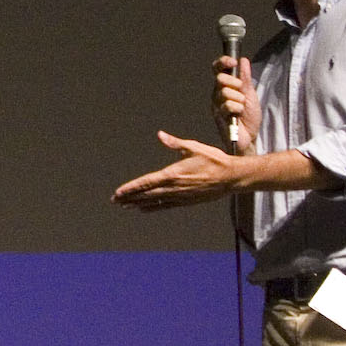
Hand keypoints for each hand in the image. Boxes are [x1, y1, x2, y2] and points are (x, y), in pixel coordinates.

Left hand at [113, 132, 245, 211]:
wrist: (230, 177)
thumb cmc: (213, 160)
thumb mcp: (193, 147)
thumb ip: (174, 143)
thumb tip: (160, 135)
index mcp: (173, 174)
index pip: (147, 182)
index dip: (131, 188)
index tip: (119, 192)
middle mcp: (174, 188)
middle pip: (146, 195)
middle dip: (130, 198)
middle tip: (115, 200)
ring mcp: (180, 196)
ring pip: (154, 202)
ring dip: (138, 204)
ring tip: (124, 206)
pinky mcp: (186, 201)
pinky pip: (165, 206)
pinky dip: (152, 208)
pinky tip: (143, 209)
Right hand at [213, 55, 259, 152]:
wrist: (250, 136)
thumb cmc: (249, 117)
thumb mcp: (250, 94)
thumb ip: (245, 78)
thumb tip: (243, 61)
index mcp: (224, 86)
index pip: (218, 69)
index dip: (223, 62)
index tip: (232, 61)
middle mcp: (217, 94)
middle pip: (220, 78)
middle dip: (235, 83)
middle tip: (242, 93)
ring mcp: (216, 104)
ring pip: (225, 92)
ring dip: (239, 99)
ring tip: (242, 108)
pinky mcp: (218, 115)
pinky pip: (227, 105)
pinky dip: (237, 109)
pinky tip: (238, 115)